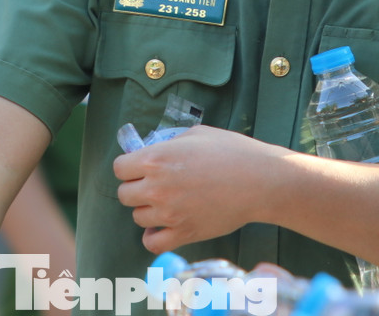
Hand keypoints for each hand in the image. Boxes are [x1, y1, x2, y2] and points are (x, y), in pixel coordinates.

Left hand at [112, 126, 289, 253]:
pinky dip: (154, 236)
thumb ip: (170, 143)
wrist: (260, 180)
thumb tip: (157, 150)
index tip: (140, 168)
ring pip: (138, 218)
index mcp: (156, 159)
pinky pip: (153, 243)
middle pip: (124, 194)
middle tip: (154, 185)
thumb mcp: (196, 134)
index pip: (119, 168)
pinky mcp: (184, 234)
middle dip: (136, 189)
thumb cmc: (232, 151)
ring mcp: (169, 213)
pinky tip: (164, 226)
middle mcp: (156, 187)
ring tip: (166, 203)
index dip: (129, 167)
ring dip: (148, 210)